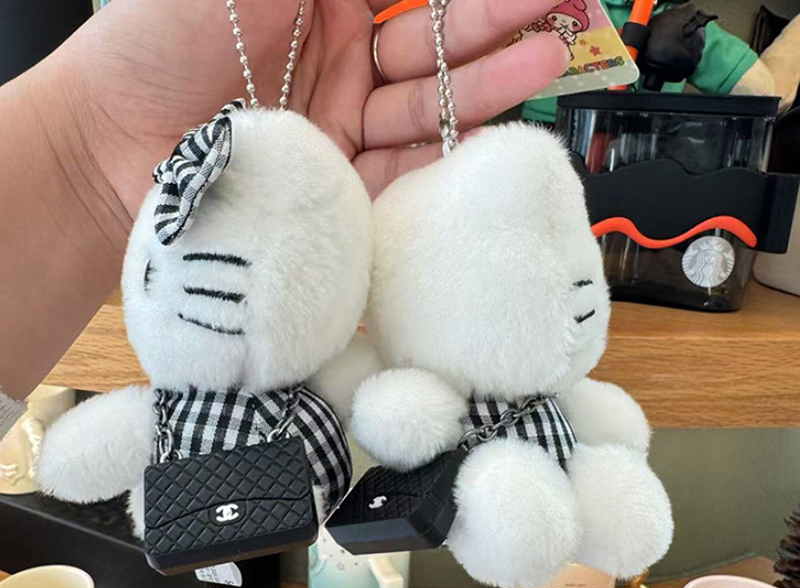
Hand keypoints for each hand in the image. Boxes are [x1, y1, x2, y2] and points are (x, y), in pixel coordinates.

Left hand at [53, 0, 567, 213]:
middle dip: (498, 27)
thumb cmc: (159, 38)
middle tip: (562, 14)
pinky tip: (490, 133)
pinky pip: (402, 171)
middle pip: (435, 47)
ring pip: (428, 109)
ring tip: (545, 61)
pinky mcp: (337, 187)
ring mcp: (341, 130)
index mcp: (325, 4)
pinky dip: (445, 156)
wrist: (110, 144)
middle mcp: (339, 66)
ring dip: (486, 85)